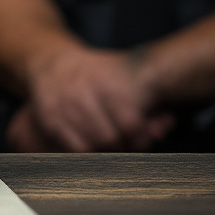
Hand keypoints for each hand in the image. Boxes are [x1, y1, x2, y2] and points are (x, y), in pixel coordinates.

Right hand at [25, 44, 171, 150]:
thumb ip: (151, 104)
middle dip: (122, 145)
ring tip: (106, 141)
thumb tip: (165, 127)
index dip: (140, 137)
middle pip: (111, 138)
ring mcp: (63, 106)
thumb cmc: (100, 75)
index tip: (140, 137)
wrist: (53, 64)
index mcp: (106, 79)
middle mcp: (81, 90)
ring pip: (92, 146)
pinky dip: (86, 150)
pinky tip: (89, 140)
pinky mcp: (50, 118)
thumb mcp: (126, 79)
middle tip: (123, 142)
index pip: (130, 123)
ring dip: (104, 150)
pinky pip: (75, 149)